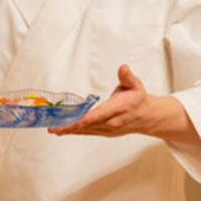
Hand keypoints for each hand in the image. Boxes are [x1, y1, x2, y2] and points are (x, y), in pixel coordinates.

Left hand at [48, 65, 198, 143]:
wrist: (147, 116)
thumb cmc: (138, 99)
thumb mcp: (135, 84)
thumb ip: (127, 77)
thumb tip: (123, 68)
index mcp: (117, 108)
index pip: (99, 115)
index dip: (86, 119)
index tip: (74, 121)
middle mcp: (111, 122)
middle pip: (88, 125)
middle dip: (71, 126)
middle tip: (54, 127)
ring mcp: (108, 129)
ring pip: (86, 131)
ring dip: (70, 130)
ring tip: (54, 130)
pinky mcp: (105, 132)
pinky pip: (88, 132)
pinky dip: (76, 132)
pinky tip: (64, 131)